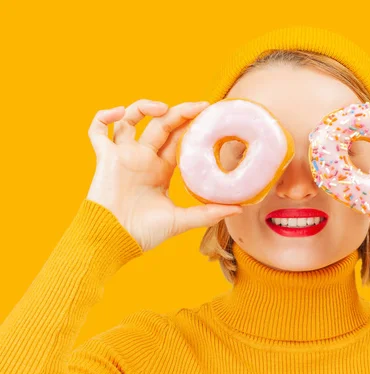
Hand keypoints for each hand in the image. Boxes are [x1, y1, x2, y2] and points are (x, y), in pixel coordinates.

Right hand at [86, 99, 241, 251]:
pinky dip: (104, 116)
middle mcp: (143, 158)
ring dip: (143, 107)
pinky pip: (97, 129)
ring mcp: (123, 155)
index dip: (191, 125)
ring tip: (162, 108)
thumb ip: (207, 213)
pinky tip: (118, 112)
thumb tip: (239, 209)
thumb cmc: (144, 233)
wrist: (113, 239)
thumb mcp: (180, 220)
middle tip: (200, 106)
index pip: (178, 139)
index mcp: (160, 169)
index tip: (209, 114)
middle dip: (179, 112)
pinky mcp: (104, 157)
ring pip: (130, 119)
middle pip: (161, 124)